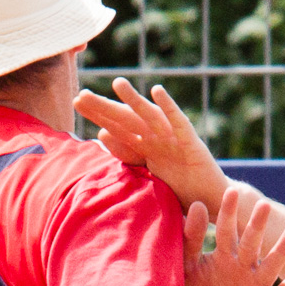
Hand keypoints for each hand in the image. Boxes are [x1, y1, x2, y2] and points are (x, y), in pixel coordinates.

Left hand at [75, 78, 228, 208]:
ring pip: (150, 117)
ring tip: (117, 84)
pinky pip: (178, 123)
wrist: (208, 201)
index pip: (116, 128)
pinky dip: (169, 107)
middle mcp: (157, 138)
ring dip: (134, 100)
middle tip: (82, 95)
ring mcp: (173, 139)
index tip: (76, 103)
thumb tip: (102, 134)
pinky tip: (157, 91)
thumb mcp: (147, 173)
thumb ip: (127, 154)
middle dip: (106, 108)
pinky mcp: (191, 143)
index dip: (98, 115)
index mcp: (145, 145)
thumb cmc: (179, 189)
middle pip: (127, 120)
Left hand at [186, 186, 284, 285]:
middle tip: (263, 205)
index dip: (228, 213)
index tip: (232, 192)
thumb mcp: (188, 270)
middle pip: (252, 244)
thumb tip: (198, 205)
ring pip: (272, 264)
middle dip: (257, 226)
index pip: (227, 231)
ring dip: (282, 249)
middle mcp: (244, 268)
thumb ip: (191, 240)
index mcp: (224, 257)